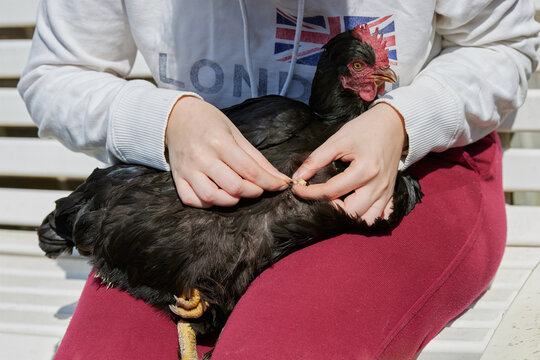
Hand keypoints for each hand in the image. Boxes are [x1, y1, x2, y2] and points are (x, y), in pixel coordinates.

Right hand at [166, 96, 289, 207]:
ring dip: (230, 201)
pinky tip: (217, 195)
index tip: (281, 185)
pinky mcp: (177, 177)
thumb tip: (279, 178)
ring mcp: (188, 169)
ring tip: (238, 193)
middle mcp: (202, 157)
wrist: (175, 116)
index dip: (269, 182)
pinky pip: (191, 199)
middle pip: (233, 186)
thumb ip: (257, 158)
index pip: (249, 170)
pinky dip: (206, 203)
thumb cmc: (209, 122)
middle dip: (253, 192)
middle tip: (258, 188)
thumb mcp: (235, 133)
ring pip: (211, 197)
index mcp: (220, 142)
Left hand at [292, 103, 405, 223]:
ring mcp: (386, 192)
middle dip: (330, 209)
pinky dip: (367, 216)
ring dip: (349, 217)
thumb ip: (316, 160)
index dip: (310, 193)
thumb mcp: (338, 140)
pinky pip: (381, 216)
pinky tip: (355, 208)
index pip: (332, 191)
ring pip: (367, 219)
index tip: (296, 189)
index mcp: (365, 170)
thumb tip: (298, 177)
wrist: (393, 123)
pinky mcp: (390, 193)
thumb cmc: (365, 129)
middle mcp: (378, 185)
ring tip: (335, 204)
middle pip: (351, 212)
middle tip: (317, 197)